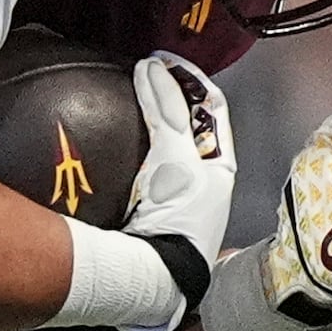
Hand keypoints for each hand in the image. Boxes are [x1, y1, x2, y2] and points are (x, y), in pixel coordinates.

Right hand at [123, 52, 237, 310]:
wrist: (153, 272)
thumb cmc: (177, 215)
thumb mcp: (176, 158)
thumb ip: (167, 113)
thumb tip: (151, 68)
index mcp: (220, 163)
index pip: (209, 105)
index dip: (188, 76)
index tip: (161, 58)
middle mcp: (202, 174)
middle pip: (187, 118)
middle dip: (168, 91)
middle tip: (142, 68)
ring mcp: (175, 187)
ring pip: (166, 136)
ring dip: (149, 112)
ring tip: (125, 90)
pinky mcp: (149, 199)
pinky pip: (142, 155)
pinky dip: (132, 136)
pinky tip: (111, 128)